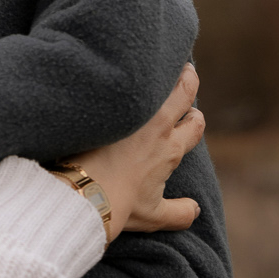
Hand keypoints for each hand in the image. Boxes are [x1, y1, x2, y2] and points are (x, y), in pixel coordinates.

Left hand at [72, 65, 204, 238]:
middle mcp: (155, 125)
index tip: (192, 116)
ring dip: (160, 74)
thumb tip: (195, 210)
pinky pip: (120, 83)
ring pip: (155, 83)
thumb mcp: (153, 216)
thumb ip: (179, 213)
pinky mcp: (103, 105)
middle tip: (187, 71)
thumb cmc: (117, 206)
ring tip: (157, 62)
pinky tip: (120, 69)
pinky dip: (125, 76)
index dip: (195, 119)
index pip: (194, 126)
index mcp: (169, 149)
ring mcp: (130, 113)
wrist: (83, 193)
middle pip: (183, 93)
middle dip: (189, 80)